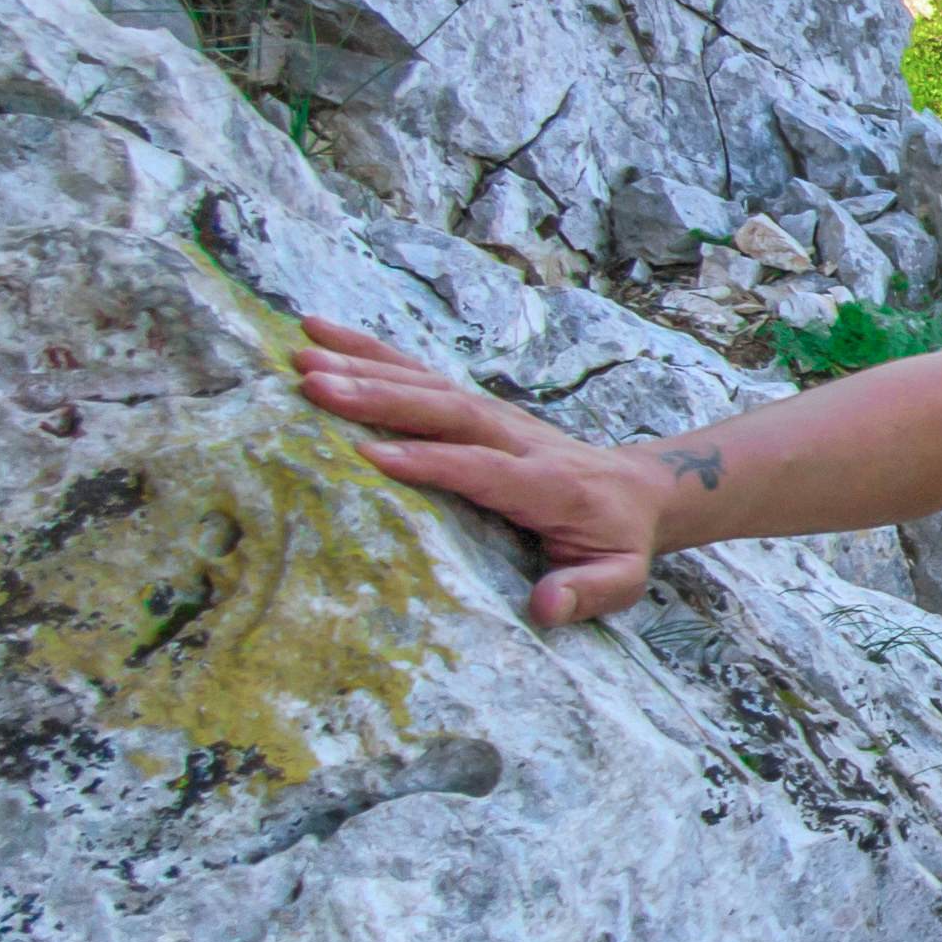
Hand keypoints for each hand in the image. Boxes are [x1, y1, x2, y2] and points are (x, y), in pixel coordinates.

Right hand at [290, 315, 670, 625]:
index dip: (433, 461)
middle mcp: (518, 437)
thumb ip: (587, 591)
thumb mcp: (620, 579)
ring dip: (365, 368)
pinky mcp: (475, 405)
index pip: (484, 468)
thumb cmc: (617, 542)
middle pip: (447, 412)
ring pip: (428, 385)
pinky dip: (371, 352)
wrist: (639, 490)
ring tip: (302, 358)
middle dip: (381, 399)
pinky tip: (322, 335)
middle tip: (316, 388)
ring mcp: (495, 415)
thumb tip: (545, 606)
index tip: (372, 456)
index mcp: (549, 484)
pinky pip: (421, 375)